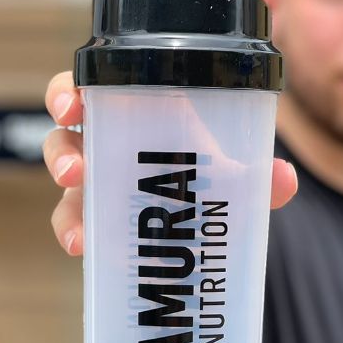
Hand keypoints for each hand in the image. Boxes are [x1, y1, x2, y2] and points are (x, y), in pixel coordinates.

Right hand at [43, 70, 298, 254]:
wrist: (216, 211)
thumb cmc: (214, 170)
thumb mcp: (236, 168)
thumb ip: (257, 175)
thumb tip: (282, 178)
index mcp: (130, 114)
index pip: (87, 91)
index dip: (67, 93)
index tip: (70, 105)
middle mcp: (106, 146)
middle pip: (64, 140)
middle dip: (61, 154)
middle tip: (74, 172)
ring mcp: (99, 188)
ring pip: (69, 192)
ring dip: (66, 209)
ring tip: (78, 234)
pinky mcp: (99, 222)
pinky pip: (78, 228)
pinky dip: (77, 237)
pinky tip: (84, 251)